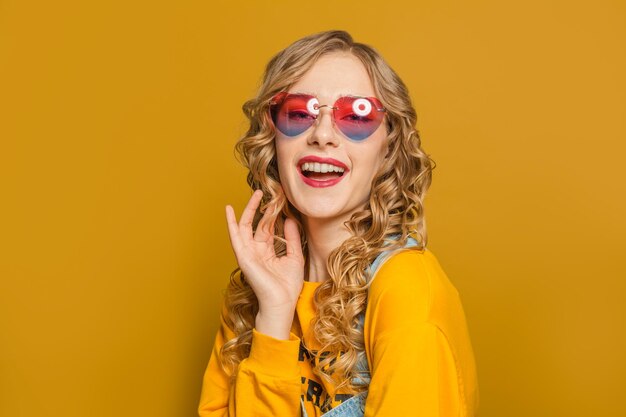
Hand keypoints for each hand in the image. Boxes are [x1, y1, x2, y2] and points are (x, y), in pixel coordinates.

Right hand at [225, 190, 304, 333]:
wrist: (282, 303)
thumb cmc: (287, 285)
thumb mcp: (294, 256)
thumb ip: (291, 237)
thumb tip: (290, 219)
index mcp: (267, 250)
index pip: (268, 227)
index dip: (273, 213)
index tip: (279, 199)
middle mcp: (256, 249)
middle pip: (256, 223)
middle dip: (260, 208)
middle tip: (265, 192)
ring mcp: (248, 252)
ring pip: (245, 226)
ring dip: (248, 210)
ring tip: (256, 194)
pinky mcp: (243, 256)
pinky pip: (235, 237)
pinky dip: (231, 223)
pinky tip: (229, 211)